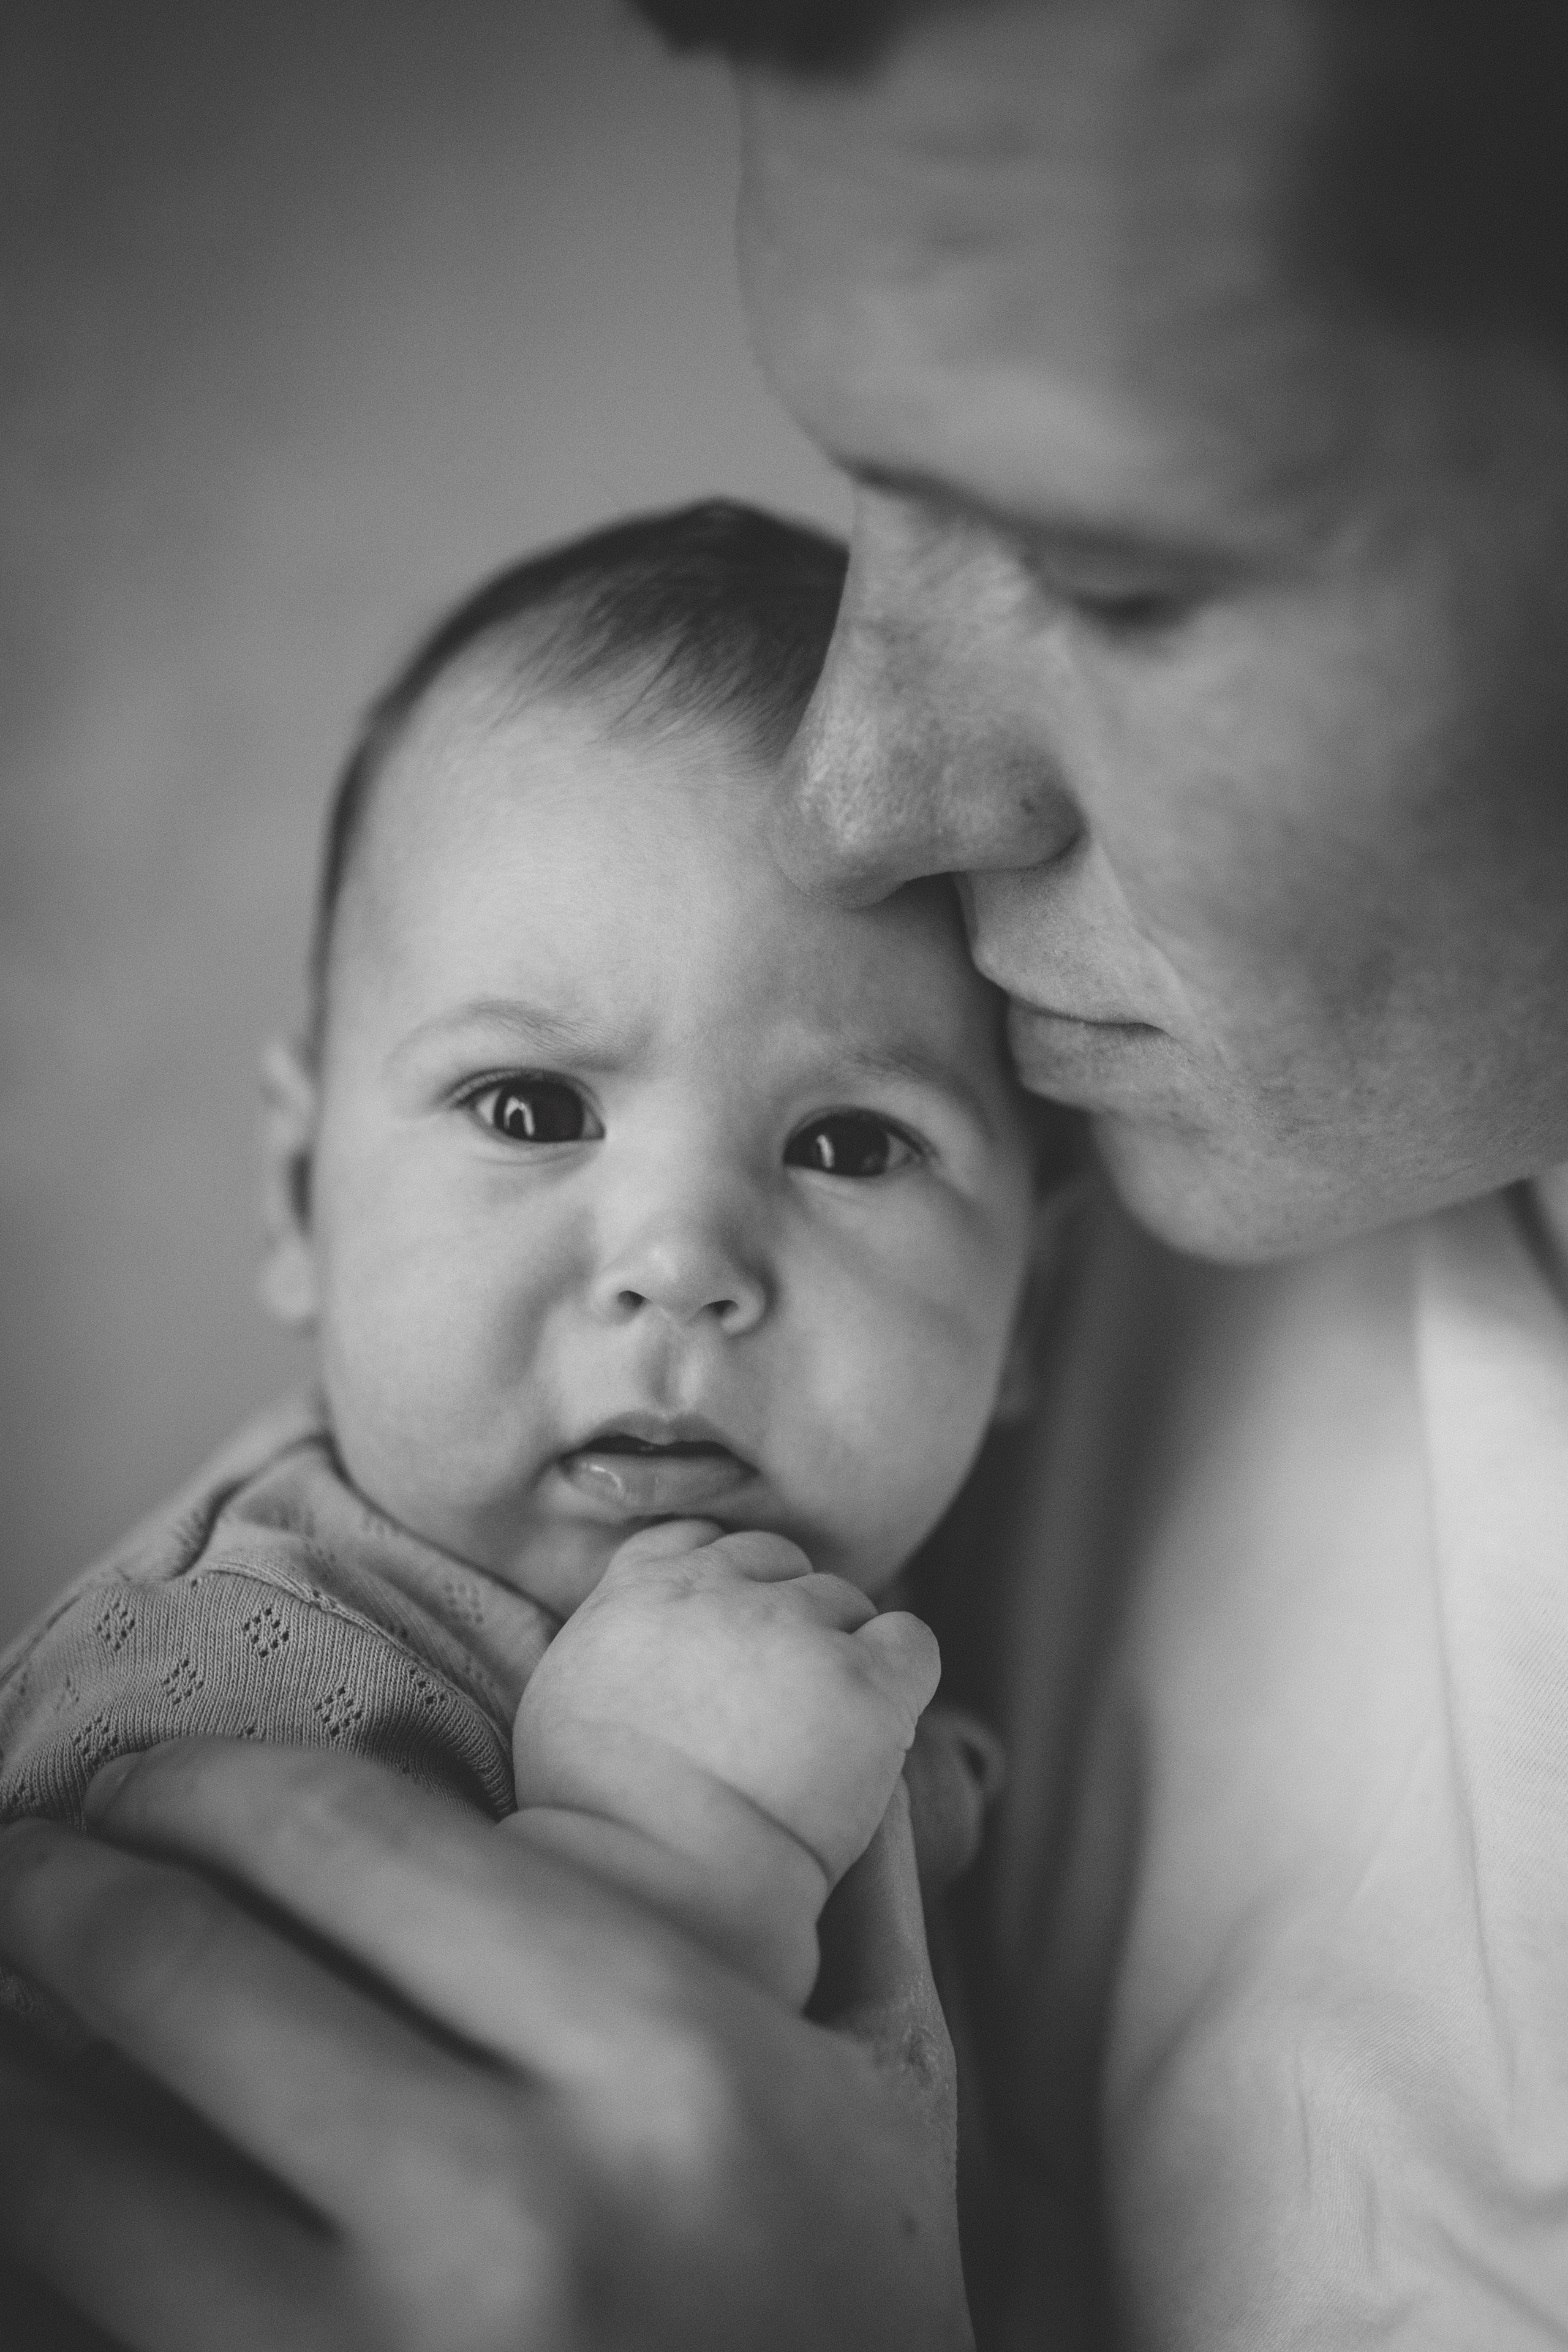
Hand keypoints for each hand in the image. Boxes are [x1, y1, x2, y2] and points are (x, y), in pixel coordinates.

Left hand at [0, 1739, 972, 2351]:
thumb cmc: (865, 2312)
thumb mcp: (895, 2084)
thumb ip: (851, 1888)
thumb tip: (838, 1695)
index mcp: (661, 2054)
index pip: (350, 1840)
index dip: (202, 1784)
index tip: (140, 1784)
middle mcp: (509, 2210)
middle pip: (187, 1977)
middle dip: (58, 1893)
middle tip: (26, 1866)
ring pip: (74, 2180)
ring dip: (11, 2070)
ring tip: (4, 2015)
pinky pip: (88, 2331)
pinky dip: (38, 2244)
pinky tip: (47, 2184)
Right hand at [514, 1518, 941, 1884]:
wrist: (657, 1881)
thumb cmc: (600, 1818)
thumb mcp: (565, 1698)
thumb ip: (614, 1638)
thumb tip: (650, 1638)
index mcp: (639, 1591)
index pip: (698, 1539)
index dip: (727, 1584)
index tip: (732, 1637)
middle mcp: (717, 1590)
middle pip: (779, 1562)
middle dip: (786, 1617)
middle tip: (780, 1699)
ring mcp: (794, 1628)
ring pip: (844, 1601)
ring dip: (839, 1653)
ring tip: (818, 1735)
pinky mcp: (862, 1680)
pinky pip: (910, 1641)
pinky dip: (901, 1675)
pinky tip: (878, 1727)